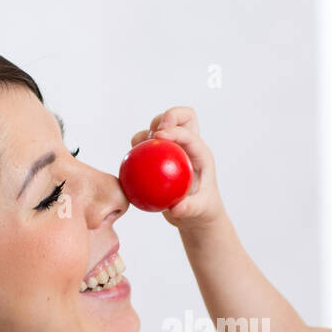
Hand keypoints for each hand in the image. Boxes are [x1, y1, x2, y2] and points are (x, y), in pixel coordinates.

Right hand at [129, 106, 225, 230]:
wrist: (194, 214)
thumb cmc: (201, 210)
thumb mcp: (199, 211)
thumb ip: (189, 208)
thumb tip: (175, 208)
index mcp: (199, 152)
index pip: (189, 131)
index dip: (174, 127)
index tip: (159, 135)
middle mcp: (186, 146)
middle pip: (178, 117)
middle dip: (166, 117)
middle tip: (154, 134)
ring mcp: (172, 150)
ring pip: (158, 127)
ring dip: (147, 132)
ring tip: (139, 147)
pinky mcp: (159, 157)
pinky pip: (145, 146)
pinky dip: (137, 148)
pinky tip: (129, 161)